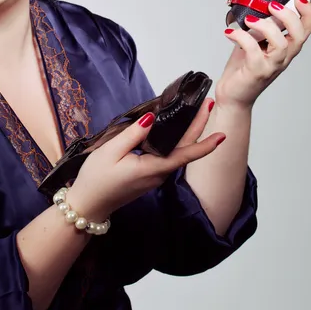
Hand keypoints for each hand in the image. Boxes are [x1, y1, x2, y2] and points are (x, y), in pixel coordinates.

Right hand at [67, 98, 222, 220]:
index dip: (205, 144)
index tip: (222, 133)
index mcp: (152, 169)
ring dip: (188, 132)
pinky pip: (167, 155)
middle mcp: (159, 174)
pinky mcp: (149, 175)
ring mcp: (155, 176)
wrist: (88, 205)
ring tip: (196, 111)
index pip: (185, 155)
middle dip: (199, 126)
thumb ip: (133, 134)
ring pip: (177, 152)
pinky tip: (175, 127)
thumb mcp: (110, 151)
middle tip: (208, 104)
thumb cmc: (96, 179)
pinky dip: (175, 140)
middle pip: (185, 149)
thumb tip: (152, 117)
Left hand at [216, 0, 310, 108]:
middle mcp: (283, 57)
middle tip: (270, 5)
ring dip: (265, 26)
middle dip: (288, 16)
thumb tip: (259, 5)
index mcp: (286, 48)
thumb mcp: (254, 41)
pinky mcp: (256, 72)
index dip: (307, 12)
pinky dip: (241, 37)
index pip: (306, 29)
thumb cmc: (243, 67)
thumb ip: (261, 26)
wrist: (233, 94)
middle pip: (299, 35)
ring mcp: (271, 66)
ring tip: (249, 20)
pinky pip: (253, 51)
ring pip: (280, 44)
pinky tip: (230, 33)